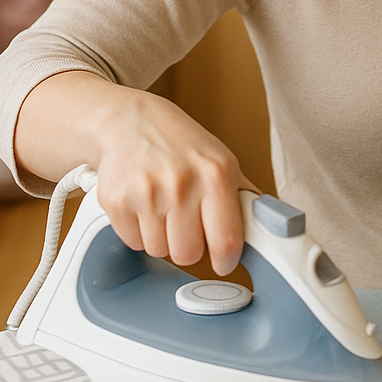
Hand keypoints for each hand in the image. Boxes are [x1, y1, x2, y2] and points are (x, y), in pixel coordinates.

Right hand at [93, 92, 257, 275]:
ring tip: (162, 207)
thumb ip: (241, 198)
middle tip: (186, 222)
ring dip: (162, 238)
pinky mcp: (115, 201)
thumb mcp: (220, 160)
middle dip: (189, 245)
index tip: (224, 261)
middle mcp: (181, 183)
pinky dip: (138, 231)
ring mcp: (145, 193)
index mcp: (215, 173)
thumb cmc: (179, 143)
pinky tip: (142, 205)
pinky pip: (133, 242)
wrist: (128, 120)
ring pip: (159, 251)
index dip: (226, 260)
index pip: (226, 241)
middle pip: (188, 254)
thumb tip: (266, 230)